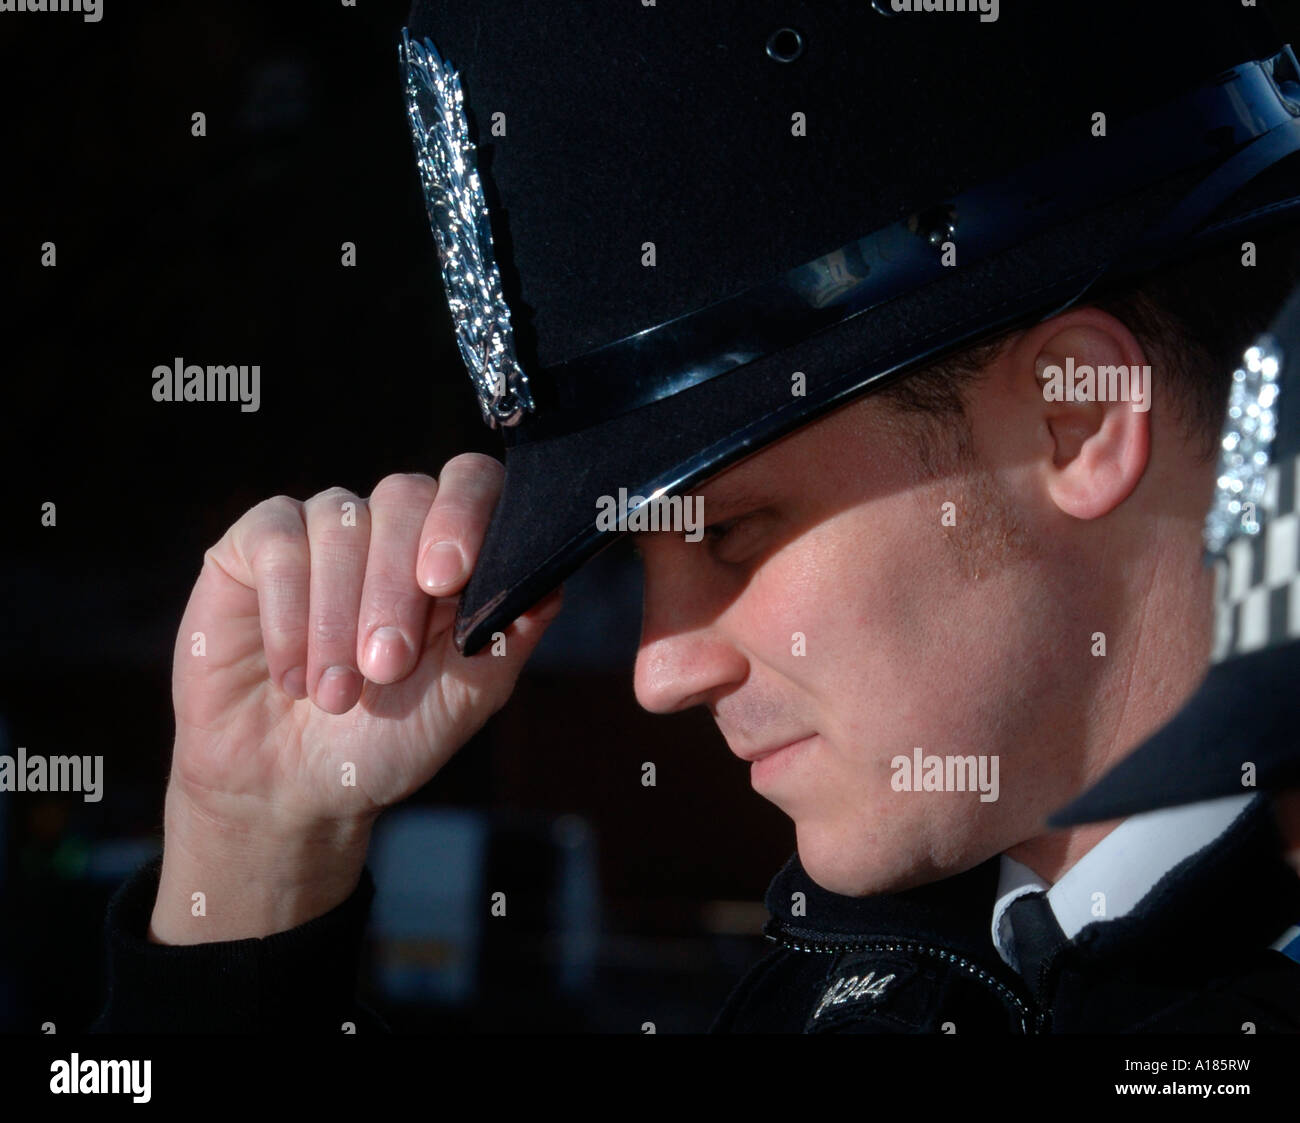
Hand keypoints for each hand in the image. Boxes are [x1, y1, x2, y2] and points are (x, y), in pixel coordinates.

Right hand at [150, 456, 561, 941]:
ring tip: (336, 696)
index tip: (447, 577)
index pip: (473, 482)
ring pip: (338, 522)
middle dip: (395, 588)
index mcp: (452, 551)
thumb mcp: (463, 700)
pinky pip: (275, 542)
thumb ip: (506, 638)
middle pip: (404, 497)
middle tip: (387, 667)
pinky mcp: (256, 545)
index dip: (464, 512)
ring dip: (337, 617)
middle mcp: (392, 527)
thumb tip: (550, 584)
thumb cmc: (389, 738)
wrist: (294, 787)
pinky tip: (292, 675)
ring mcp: (323, 529)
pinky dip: (287, 613)